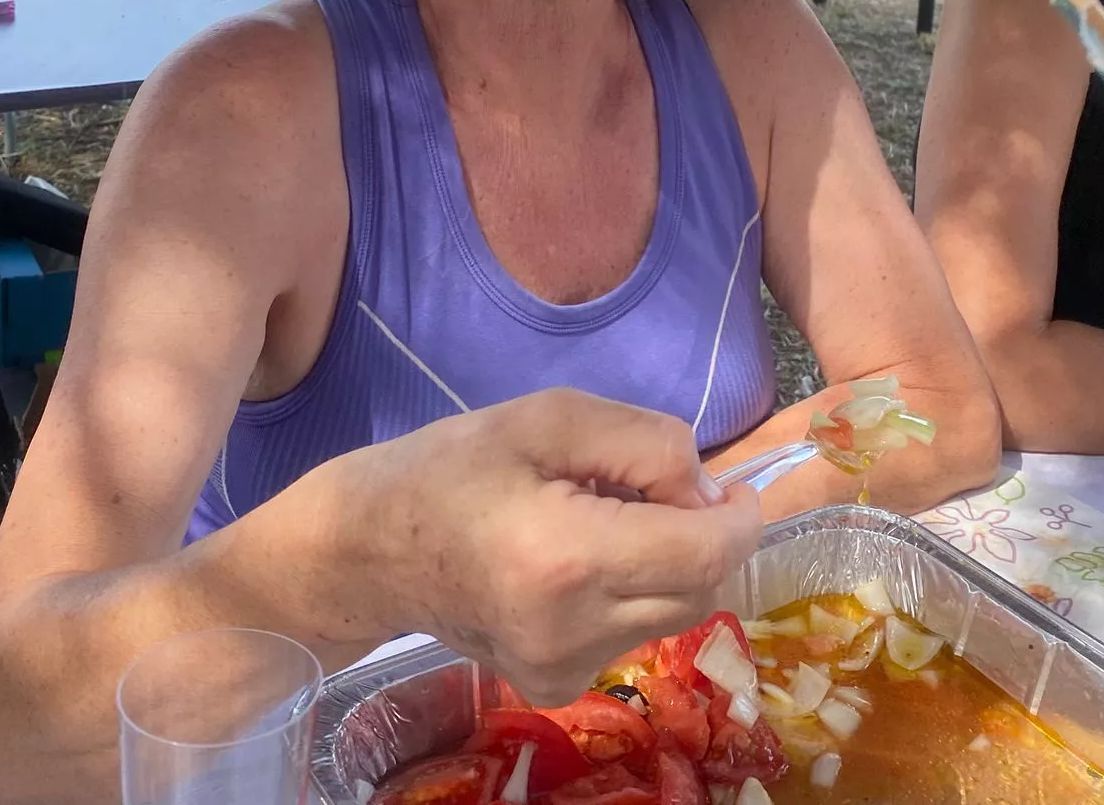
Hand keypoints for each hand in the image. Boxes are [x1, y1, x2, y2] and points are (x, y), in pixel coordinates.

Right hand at [339, 390, 762, 704]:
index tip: (733, 486)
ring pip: (672, 613)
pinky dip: (630, 593)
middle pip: (699, 587)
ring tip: (598, 519)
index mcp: (568, 557)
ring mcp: (561, 671)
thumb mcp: (548, 416)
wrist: (366, 549)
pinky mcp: (553, 687)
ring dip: (664, 563)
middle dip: (698, 533)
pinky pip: (632, 635)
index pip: (705, 553)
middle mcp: (572, 632)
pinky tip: (575, 563)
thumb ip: (646, 443)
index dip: (738, 517)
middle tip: (643, 487)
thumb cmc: (451, 467)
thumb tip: (708, 490)